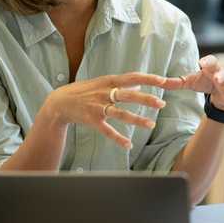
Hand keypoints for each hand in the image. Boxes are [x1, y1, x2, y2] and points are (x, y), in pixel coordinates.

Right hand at [41, 72, 168, 149]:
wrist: (59, 102)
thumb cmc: (85, 91)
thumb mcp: (102, 82)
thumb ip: (121, 83)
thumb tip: (140, 83)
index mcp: (109, 81)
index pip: (132, 77)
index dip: (148, 78)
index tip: (164, 80)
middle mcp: (104, 92)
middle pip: (128, 95)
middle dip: (146, 99)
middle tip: (162, 103)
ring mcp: (98, 107)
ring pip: (120, 114)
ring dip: (136, 119)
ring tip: (151, 125)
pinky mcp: (92, 120)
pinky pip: (107, 130)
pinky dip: (118, 138)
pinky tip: (128, 145)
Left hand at [170, 55, 223, 114]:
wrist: (220, 92)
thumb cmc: (205, 82)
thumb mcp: (190, 82)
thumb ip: (176, 82)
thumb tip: (159, 82)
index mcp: (211, 69)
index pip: (211, 61)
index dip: (207, 61)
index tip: (201, 62)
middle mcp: (222, 75)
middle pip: (222, 72)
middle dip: (220, 74)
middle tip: (216, 77)